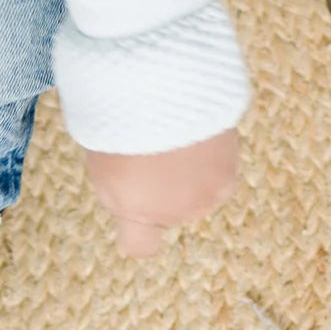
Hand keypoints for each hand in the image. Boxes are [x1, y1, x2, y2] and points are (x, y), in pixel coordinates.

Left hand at [85, 128, 239, 257]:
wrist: (162, 84)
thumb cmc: (121, 116)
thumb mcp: (101, 160)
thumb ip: (116, 189)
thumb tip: (127, 195)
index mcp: (132, 209)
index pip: (140, 245)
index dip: (140, 229)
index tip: (137, 207)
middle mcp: (173, 211)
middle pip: (171, 209)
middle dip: (165, 187)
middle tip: (156, 148)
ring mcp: (205, 194)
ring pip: (199, 190)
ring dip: (192, 171)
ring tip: (179, 134)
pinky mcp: (229, 174)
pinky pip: (219, 170)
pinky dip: (211, 154)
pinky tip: (198, 129)